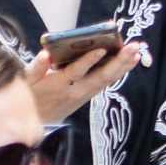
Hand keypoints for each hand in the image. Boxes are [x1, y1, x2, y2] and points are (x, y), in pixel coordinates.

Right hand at [25, 41, 144, 121]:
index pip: (76, 71)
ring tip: (137, 50)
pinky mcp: (93, 93)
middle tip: (132, 46)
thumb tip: (46, 54)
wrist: (42, 118)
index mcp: (60, 83)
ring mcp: (88, 92)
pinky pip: (109, 81)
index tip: (101, 49)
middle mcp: (78, 89)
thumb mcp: (28, 81)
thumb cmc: (34, 94)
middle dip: (119, 60)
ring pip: (109, 79)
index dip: (89, 61)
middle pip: (102, 75)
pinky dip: (122, 70)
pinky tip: (132, 60)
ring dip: (125, 64)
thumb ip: (37, 66)